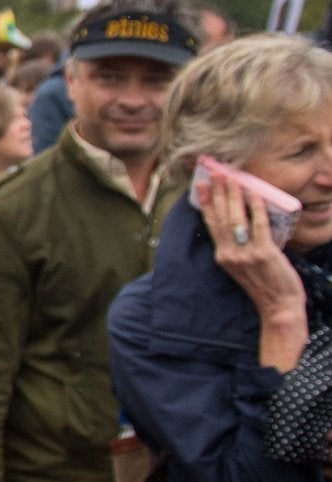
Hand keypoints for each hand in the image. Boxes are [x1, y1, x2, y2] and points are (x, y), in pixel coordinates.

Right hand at [196, 172, 308, 367]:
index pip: (211, 225)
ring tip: (231, 178)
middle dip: (217, 193)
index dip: (207, 203)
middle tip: (216, 173)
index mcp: (222, 257)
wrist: (279, 308)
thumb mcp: (242, 269)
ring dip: (233, 195)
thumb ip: (239, 249)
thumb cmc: (264, 288)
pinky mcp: (264, 253)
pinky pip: (258, 225)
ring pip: (236, 218)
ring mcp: (246, 254)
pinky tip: (254, 193)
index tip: (202, 185)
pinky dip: (256, 207)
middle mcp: (230, 254)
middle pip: (220, 217)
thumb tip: (244, 224)